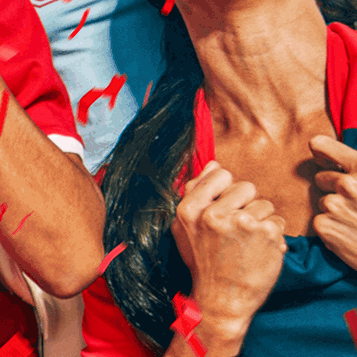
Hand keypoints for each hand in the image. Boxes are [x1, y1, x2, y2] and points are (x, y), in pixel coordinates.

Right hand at [171, 161, 285, 328]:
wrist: (222, 298)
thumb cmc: (204, 262)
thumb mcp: (185, 227)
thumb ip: (195, 193)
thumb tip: (212, 164)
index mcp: (190, 209)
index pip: (219, 174)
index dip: (227, 190)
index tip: (226, 207)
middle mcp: (214, 214)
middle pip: (245, 186)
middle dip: (246, 204)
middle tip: (238, 228)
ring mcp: (242, 223)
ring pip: (264, 204)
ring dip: (261, 220)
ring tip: (249, 241)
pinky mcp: (267, 234)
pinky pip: (278, 220)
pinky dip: (274, 234)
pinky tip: (261, 248)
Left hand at [311, 135, 356, 267]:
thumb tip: (329, 154)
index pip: (320, 145)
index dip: (323, 155)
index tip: (328, 163)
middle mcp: (346, 183)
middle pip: (321, 178)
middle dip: (334, 189)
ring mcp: (333, 205)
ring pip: (323, 201)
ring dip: (336, 211)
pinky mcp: (324, 225)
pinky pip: (319, 221)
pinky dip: (332, 229)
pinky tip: (352, 234)